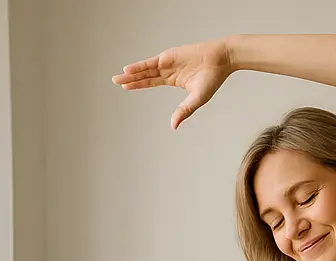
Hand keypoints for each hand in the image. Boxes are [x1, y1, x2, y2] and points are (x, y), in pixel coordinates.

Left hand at [112, 40, 231, 128]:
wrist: (219, 60)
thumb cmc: (212, 79)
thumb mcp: (197, 99)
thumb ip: (184, 111)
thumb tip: (173, 126)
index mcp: (174, 80)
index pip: (151, 83)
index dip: (139, 85)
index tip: (126, 87)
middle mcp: (168, 71)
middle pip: (145, 76)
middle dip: (131, 79)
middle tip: (116, 82)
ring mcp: (167, 63)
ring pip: (145, 70)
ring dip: (132, 74)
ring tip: (118, 78)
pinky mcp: (168, 57)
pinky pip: (150, 64)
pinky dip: (139, 67)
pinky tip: (128, 71)